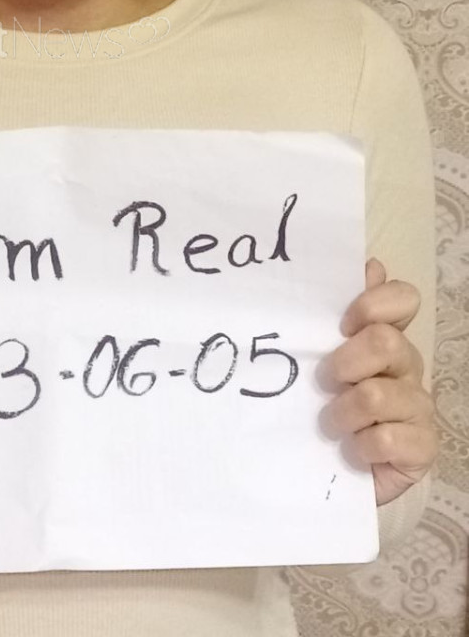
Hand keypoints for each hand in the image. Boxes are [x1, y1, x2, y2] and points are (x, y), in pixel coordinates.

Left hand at [318, 257, 437, 505]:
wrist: (326, 470)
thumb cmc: (317, 404)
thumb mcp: (311, 357)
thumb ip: (328, 313)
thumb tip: (366, 264)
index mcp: (382, 334)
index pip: (403, 298)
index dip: (376, 302)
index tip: (343, 322)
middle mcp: (405, 364)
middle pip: (386, 342)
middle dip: (345, 361)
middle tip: (323, 381)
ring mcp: (418, 406)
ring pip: (378, 394)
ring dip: (342, 412)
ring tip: (328, 424)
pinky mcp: (422, 447)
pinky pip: (390, 440)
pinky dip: (361, 446)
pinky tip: (351, 450)